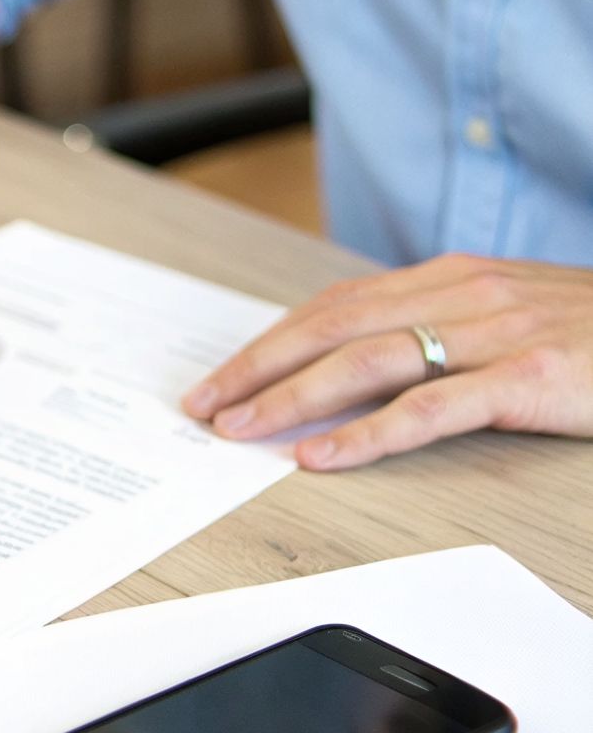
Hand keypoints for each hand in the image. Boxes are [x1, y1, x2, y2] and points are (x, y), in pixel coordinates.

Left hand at [183, 254, 592, 469]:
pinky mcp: (530, 377)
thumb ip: (443, 329)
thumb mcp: (512, 316)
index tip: (222, 376)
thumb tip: (363, 361)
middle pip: (332, 326)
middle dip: (257, 366)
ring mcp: (496, 333)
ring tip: (238, 429)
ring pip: (366, 360)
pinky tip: (320, 455)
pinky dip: (367, 433)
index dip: (271, 340)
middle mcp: (463, 294)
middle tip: (203, 404)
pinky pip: (430, 408)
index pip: (335, 305)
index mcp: (453, 277)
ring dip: (290, 397)